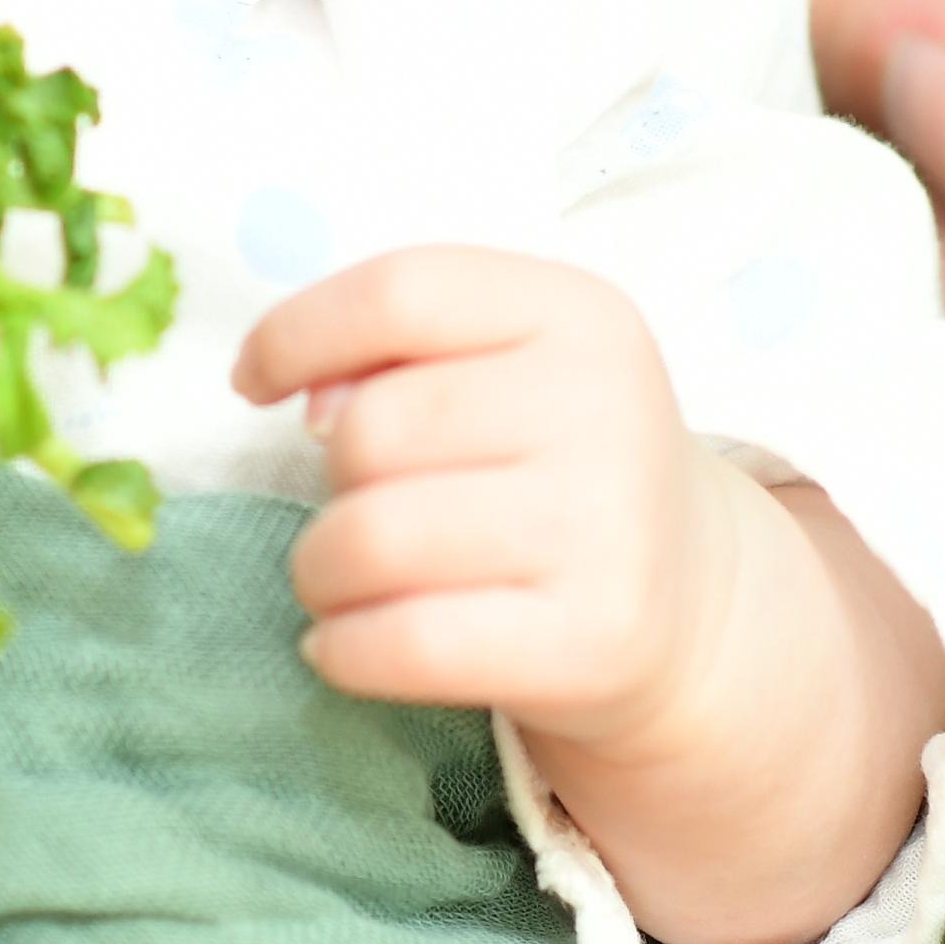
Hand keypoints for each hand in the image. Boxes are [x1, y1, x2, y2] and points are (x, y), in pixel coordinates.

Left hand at [235, 248, 743, 757]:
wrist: (690, 602)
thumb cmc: (554, 469)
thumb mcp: (508, 370)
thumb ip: (396, 356)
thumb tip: (307, 402)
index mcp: (578, 314)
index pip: (398, 292)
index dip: (296, 334)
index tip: (254, 384)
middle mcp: (604, 409)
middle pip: (368, 431)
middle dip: (326, 483)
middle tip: (359, 511)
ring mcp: (607, 530)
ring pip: (369, 541)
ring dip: (320, 572)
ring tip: (345, 582)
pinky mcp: (592, 641)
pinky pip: (402, 644)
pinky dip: (342, 650)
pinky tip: (345, 644)